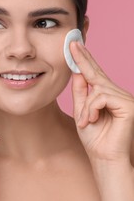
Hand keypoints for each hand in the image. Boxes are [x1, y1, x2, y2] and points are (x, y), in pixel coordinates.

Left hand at [70, 41, 133, 162]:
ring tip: (86, 121)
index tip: (74, 45)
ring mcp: (125, 98)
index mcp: (106, 95)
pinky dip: (92, 109)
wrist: (104, 157)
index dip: (84, 59)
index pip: (94, 74)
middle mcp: (118, 94)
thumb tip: (78, 72)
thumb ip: (81, 93)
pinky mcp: (129, 105)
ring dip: (86, 107)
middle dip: (83, 60)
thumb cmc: (94, 138)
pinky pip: (101, 97)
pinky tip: (92, 120)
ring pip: (96, 90)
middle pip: (97, 74)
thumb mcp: (82, 111)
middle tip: (72, 43)